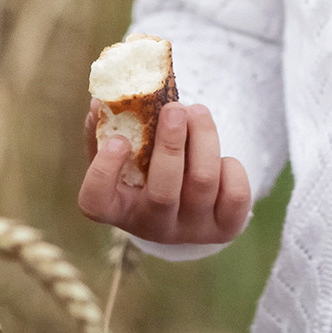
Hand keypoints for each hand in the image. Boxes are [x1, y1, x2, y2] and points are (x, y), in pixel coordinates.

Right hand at [77, 99, 251, 246]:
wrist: (188, 207)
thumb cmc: (147, 172)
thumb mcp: (125, 155)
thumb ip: (108, 129)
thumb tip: (99, 102)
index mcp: (119, 208)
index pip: (96, 202)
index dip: (103, 171)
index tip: (118, 139)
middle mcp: (153, 226)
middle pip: (163, 192)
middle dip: (171, 144)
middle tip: (174, 108)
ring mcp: (191, 230)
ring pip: (203, 181)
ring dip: (204, 137)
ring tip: (197, 111)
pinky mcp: (225, 228)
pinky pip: (235, 194)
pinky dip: (231, 166)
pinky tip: (219, 155)